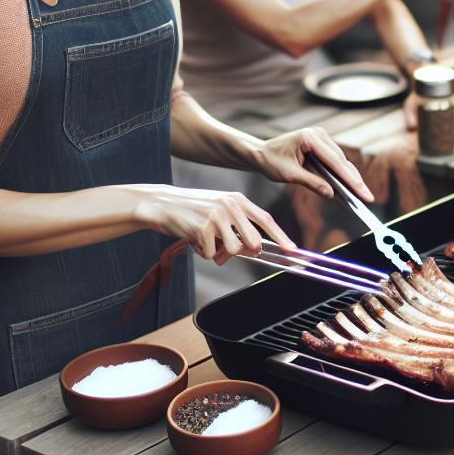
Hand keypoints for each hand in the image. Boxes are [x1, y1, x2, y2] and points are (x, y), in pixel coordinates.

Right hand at [129, 185, 294, 264]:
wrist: (160, 203)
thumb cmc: (191, 209)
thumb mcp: (218, 208)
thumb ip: (237, 224)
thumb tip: (253, 248)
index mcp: (237, 199)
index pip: (266, 220)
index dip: (281, 237)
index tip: (293, 251)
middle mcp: (230, 206)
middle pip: (253, 242)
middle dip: (243, 251)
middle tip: (225, 246)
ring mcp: (217, 217)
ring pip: (233, 251)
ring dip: (218, 252)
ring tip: (204, 239)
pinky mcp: (202, 229)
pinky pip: (211, 255)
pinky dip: (202, 252)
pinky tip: (193, 238)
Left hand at [254, 127, 373, 203]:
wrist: (260, 153)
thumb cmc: (271, 161)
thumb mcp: (290, 175)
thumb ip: (312, 183)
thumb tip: (332, 194)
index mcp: (310, 137)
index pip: (334, 161)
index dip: (350, 178)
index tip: (361, 192)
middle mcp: (319, 135)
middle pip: (342, 161)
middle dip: (355, 181)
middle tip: (367, 198)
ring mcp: (322, 139)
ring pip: (342, 162)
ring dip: (352, 179)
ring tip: (363, 196)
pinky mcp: (322, 146)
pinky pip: (336, 162)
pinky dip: (343, 175)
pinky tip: (352, 188)